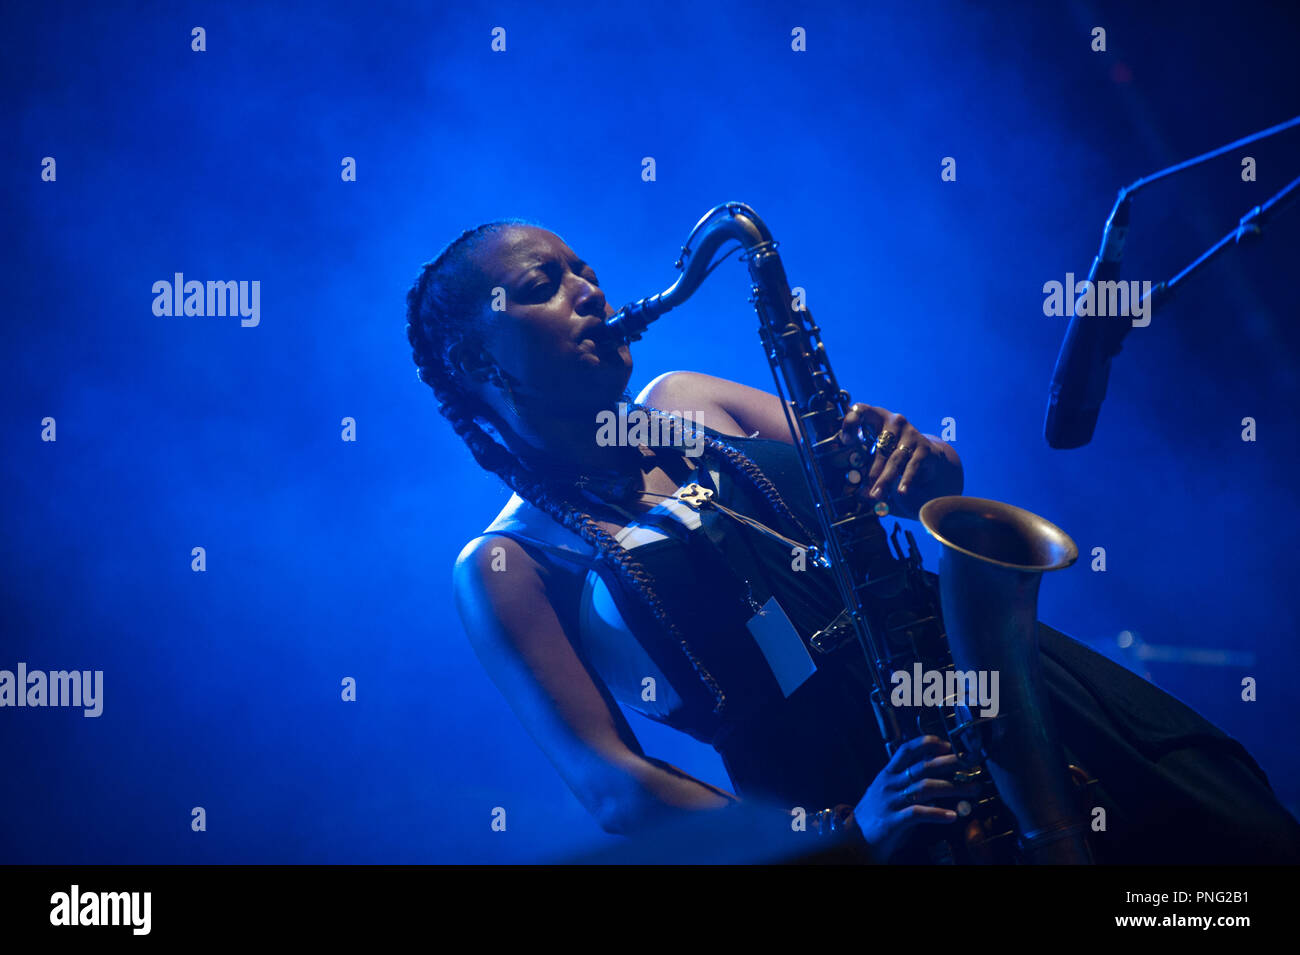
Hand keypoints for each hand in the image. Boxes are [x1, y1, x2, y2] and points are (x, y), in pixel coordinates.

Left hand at [837, 403, 960, 516]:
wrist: (926, 456)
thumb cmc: (891, 453)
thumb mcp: (874, 451)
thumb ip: (863, 462)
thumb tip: (853, 489)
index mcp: (876, 417)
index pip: (861, 410)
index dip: (851, 423)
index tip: (846, 441)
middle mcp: (894, 421)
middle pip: (879, 446)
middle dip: (870, 471)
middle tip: (862, 492)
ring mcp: (910, 433)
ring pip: (894, 459)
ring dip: (885, 479)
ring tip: (876, 496)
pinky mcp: (924, 447)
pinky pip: (912, 465)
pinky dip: (906, 480)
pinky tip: (901, 492)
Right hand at [852, 735, 980, 861]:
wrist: (854, 839)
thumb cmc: (875, 814)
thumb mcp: (887, 792)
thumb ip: (907, 782)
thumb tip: (935, 773)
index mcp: (887, 774)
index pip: (906, 750)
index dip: (928, 744)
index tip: (949, 745)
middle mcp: (889, 784)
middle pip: (923, 767)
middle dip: (950, 763)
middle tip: (970, 764)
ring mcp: (890, 802)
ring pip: (925, 788)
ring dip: (953, 788)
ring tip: (972, 790)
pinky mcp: (892, 821)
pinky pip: (918, 813)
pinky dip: (938, 813)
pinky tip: (953, 816)